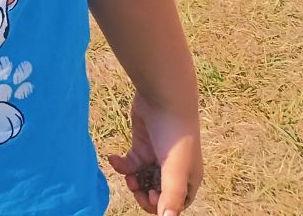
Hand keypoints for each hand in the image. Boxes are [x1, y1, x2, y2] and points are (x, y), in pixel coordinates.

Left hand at [105, 93, 202, 214]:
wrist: (163, 98)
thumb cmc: (175, 135)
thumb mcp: (175, 169)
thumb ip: (171, 196)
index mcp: (188, 179)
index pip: (175, 204)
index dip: (160, 205)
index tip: (151, 195)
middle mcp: (174, 170)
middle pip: (157, 194)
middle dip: (144, 194)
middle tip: (135, 186)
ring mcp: (157, 157)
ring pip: (143, 179)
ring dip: (133, 181)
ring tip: (128, 175)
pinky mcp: (142, 145)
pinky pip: (131, 163)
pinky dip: (122, 164)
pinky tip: (114, 158)